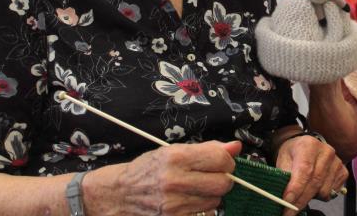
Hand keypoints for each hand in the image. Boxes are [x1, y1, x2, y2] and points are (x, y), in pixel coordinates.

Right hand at [85, 140, 240, 215]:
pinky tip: (191, 202)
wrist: (120, 194)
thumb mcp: (175, 150)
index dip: (227, 161)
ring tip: (197, 189)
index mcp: (177, 157)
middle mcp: (175, 181)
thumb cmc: (149, 168)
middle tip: (213, 176)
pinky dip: (203, 210)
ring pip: (215, 202)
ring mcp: (174, 205)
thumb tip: (236, 146)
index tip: (221, 162)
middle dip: (224, 179)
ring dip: (212, 196)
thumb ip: (208, 148)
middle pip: (223, 184)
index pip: (221, 159)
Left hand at [275, 135, 347, 215]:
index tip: (287, 202)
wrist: (305, 148)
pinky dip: (321, 196)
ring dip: (311, 197)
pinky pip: (332, 193)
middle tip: (289, 211)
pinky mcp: (343, 172)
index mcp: (309, 145)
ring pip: (324, 191)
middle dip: (300, 200)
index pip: (304, 170)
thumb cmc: (293, 155)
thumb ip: (284, 177)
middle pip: (315, 182)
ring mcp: (336, 162)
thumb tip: (284, 198)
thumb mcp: (283, 160)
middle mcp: (326, 151)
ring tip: (303, 190)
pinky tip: (314, 188)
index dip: (296, 188)